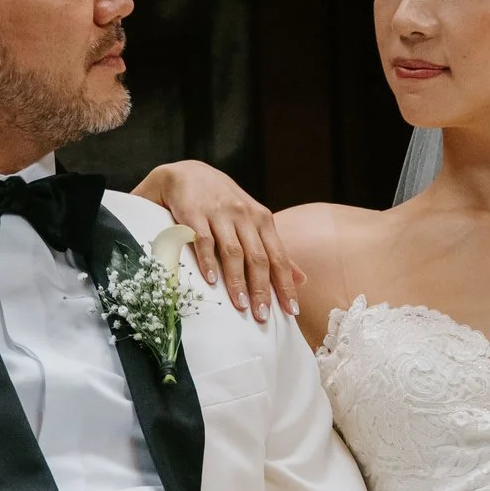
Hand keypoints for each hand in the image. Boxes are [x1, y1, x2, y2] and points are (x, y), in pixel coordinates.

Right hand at [133, 161, 302, 320]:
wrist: (188, 174)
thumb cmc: (224, 203)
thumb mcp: (253, 221)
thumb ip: (274, 250)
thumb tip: (301, 279)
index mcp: (262, 220)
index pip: (278, 257)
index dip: (285, 284)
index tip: (291, 310)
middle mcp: (244, 216)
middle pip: (258, 257)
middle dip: (262, 288)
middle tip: (263, 316)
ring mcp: (220, 214)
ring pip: (233, 251)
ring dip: (237, 280)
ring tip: (241, 305)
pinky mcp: (195, 214)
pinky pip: (203, 240)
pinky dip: (208, 261)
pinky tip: (211, 281)